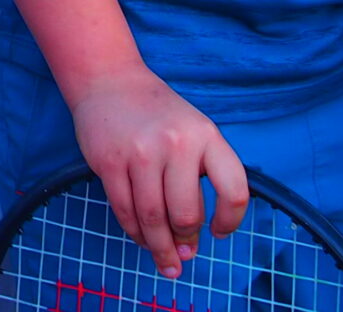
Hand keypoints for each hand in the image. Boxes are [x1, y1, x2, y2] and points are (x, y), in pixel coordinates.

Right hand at [67, 65, 247, 278]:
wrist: (109, 81)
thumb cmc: (158, 113)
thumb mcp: (194, 130)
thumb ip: (201, 175)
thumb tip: (191, 240)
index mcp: (206, 135)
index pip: (234, 190)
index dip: (231, 221)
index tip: (219, 233)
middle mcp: (175, 143)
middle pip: (186, 214)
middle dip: (186, 240)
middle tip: (184, 252)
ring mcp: (139, 152)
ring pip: (152, 218)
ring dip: (159, 248)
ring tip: (166, 261)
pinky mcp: (108, 161)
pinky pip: (124, 210)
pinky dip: (135, 232)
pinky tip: (141, 238)